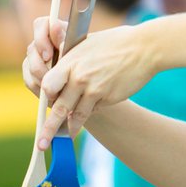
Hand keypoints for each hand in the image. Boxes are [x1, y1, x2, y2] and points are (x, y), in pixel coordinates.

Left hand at [23, 18, 155, 147]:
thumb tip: (58, 70)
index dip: (46, 96)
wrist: (144, 48)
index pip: (48, 85)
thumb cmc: (115, 42)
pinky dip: (90, 112)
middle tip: (41, 144)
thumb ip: (71, 59)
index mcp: (71, 62)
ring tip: (64, 138)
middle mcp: (80, 77)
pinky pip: (94, 110)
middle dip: (49, 128)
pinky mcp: (108, 98)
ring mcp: (94, 89)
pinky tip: (88, 115)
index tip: (44, 102)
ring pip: (76, 115)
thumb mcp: (87, 44)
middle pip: (58, 107)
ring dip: (70, 128)